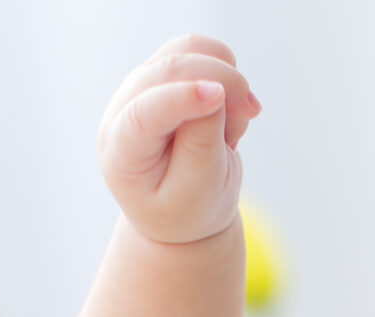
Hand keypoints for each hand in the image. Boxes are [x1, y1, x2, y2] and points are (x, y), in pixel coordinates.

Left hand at [98, 35, 259, 244]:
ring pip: (187, 50)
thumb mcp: (198, 191)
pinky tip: (226, 111)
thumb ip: (202, 143)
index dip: (179, 100)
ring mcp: (142, 85)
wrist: (185, 207)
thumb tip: (214, 90)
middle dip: (220, 82)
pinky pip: (202, 50)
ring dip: (225, 78)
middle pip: (169, 70)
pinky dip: (225, 74)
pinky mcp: (165, 71)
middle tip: (253, 111)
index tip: (217, 96)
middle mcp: (123, 108)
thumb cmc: (188, 207)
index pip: (142, 114)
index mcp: (121, 151)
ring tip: (233, 124)